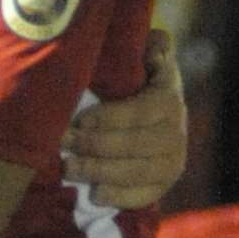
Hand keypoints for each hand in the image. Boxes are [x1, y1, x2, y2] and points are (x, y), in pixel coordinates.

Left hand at [61, 29, 187, 207]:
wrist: (158, 119)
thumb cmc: (137, 83)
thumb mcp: (146, 61)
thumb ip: (151, 50)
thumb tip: (155, 40)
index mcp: (168, 100)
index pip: (138, 112)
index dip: (107, 118)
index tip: (78, 119)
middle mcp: (176, 133)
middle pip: (134, 145)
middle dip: (94, 145)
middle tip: (62, 142)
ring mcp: (173, 162)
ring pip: (136, 171)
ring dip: (99, 171)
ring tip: (68, 168)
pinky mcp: (165, 184)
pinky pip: (145, 195)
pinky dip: (120, 196)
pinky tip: (95, 194)